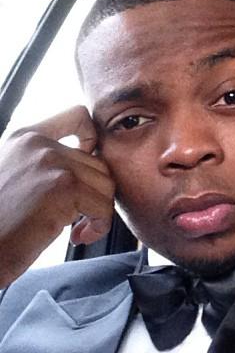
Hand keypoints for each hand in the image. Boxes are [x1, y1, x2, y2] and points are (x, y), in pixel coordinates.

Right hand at [0, 105, 114, 285]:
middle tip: (79, 219)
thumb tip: (91, 155)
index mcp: (25, 137)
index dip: (93, 139)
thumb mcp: (16, 174)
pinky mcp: (64, 188)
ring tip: (77, 229)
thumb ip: (46, 161)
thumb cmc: (1, 222)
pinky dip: (99, 227)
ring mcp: (52, 163)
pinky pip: (104, 207)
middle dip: (97, 195)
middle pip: (99, 164)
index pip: (78, 115)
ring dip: (99, 213)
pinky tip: (78, 237)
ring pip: (106, 186)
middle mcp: (38, 144)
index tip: (86, 170)